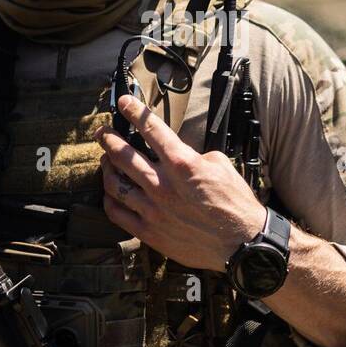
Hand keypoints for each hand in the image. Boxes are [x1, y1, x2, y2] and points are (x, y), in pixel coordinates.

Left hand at [96, 95, 266, 271]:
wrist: (242, 244)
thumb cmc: (235, 204)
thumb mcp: (220, 165)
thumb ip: (193, 155)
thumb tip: (176, 154)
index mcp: (182, 163)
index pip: (151, 129)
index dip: (134, 111)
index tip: (124, 102)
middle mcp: (163, 184)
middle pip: (123, 154)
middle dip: (109, 138)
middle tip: (103, 132)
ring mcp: (153, 209)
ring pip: (115, 183)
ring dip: (107, 167)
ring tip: (106, 160)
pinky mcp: (149, 232)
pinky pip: (117, 213)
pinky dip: (109, 199)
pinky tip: (111, 193)